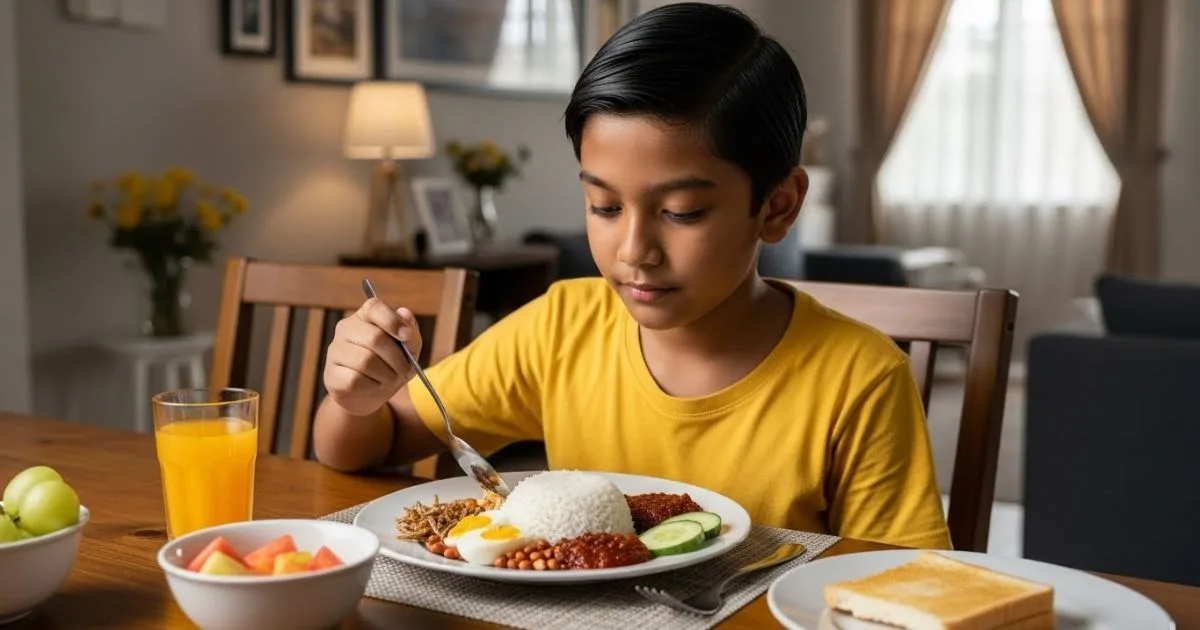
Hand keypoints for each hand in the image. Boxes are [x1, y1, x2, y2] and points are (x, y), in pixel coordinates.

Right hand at [323, 298, 421, 416]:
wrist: (371, 394)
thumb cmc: (390, 364)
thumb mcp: (407, 348)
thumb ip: (409, 331)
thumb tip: (405, 312)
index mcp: (365, 316)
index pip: (374, 307)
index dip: (392, 320)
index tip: (407, 335)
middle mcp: (346, 328)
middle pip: (375, 338)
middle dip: (396, 358)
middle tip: (404, 369)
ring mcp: (335, 350)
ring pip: (365, 361)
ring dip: (386, 375)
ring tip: (390, 378)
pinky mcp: (331, 374)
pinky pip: (355, 380)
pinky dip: (372, 386)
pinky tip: (374, 385)